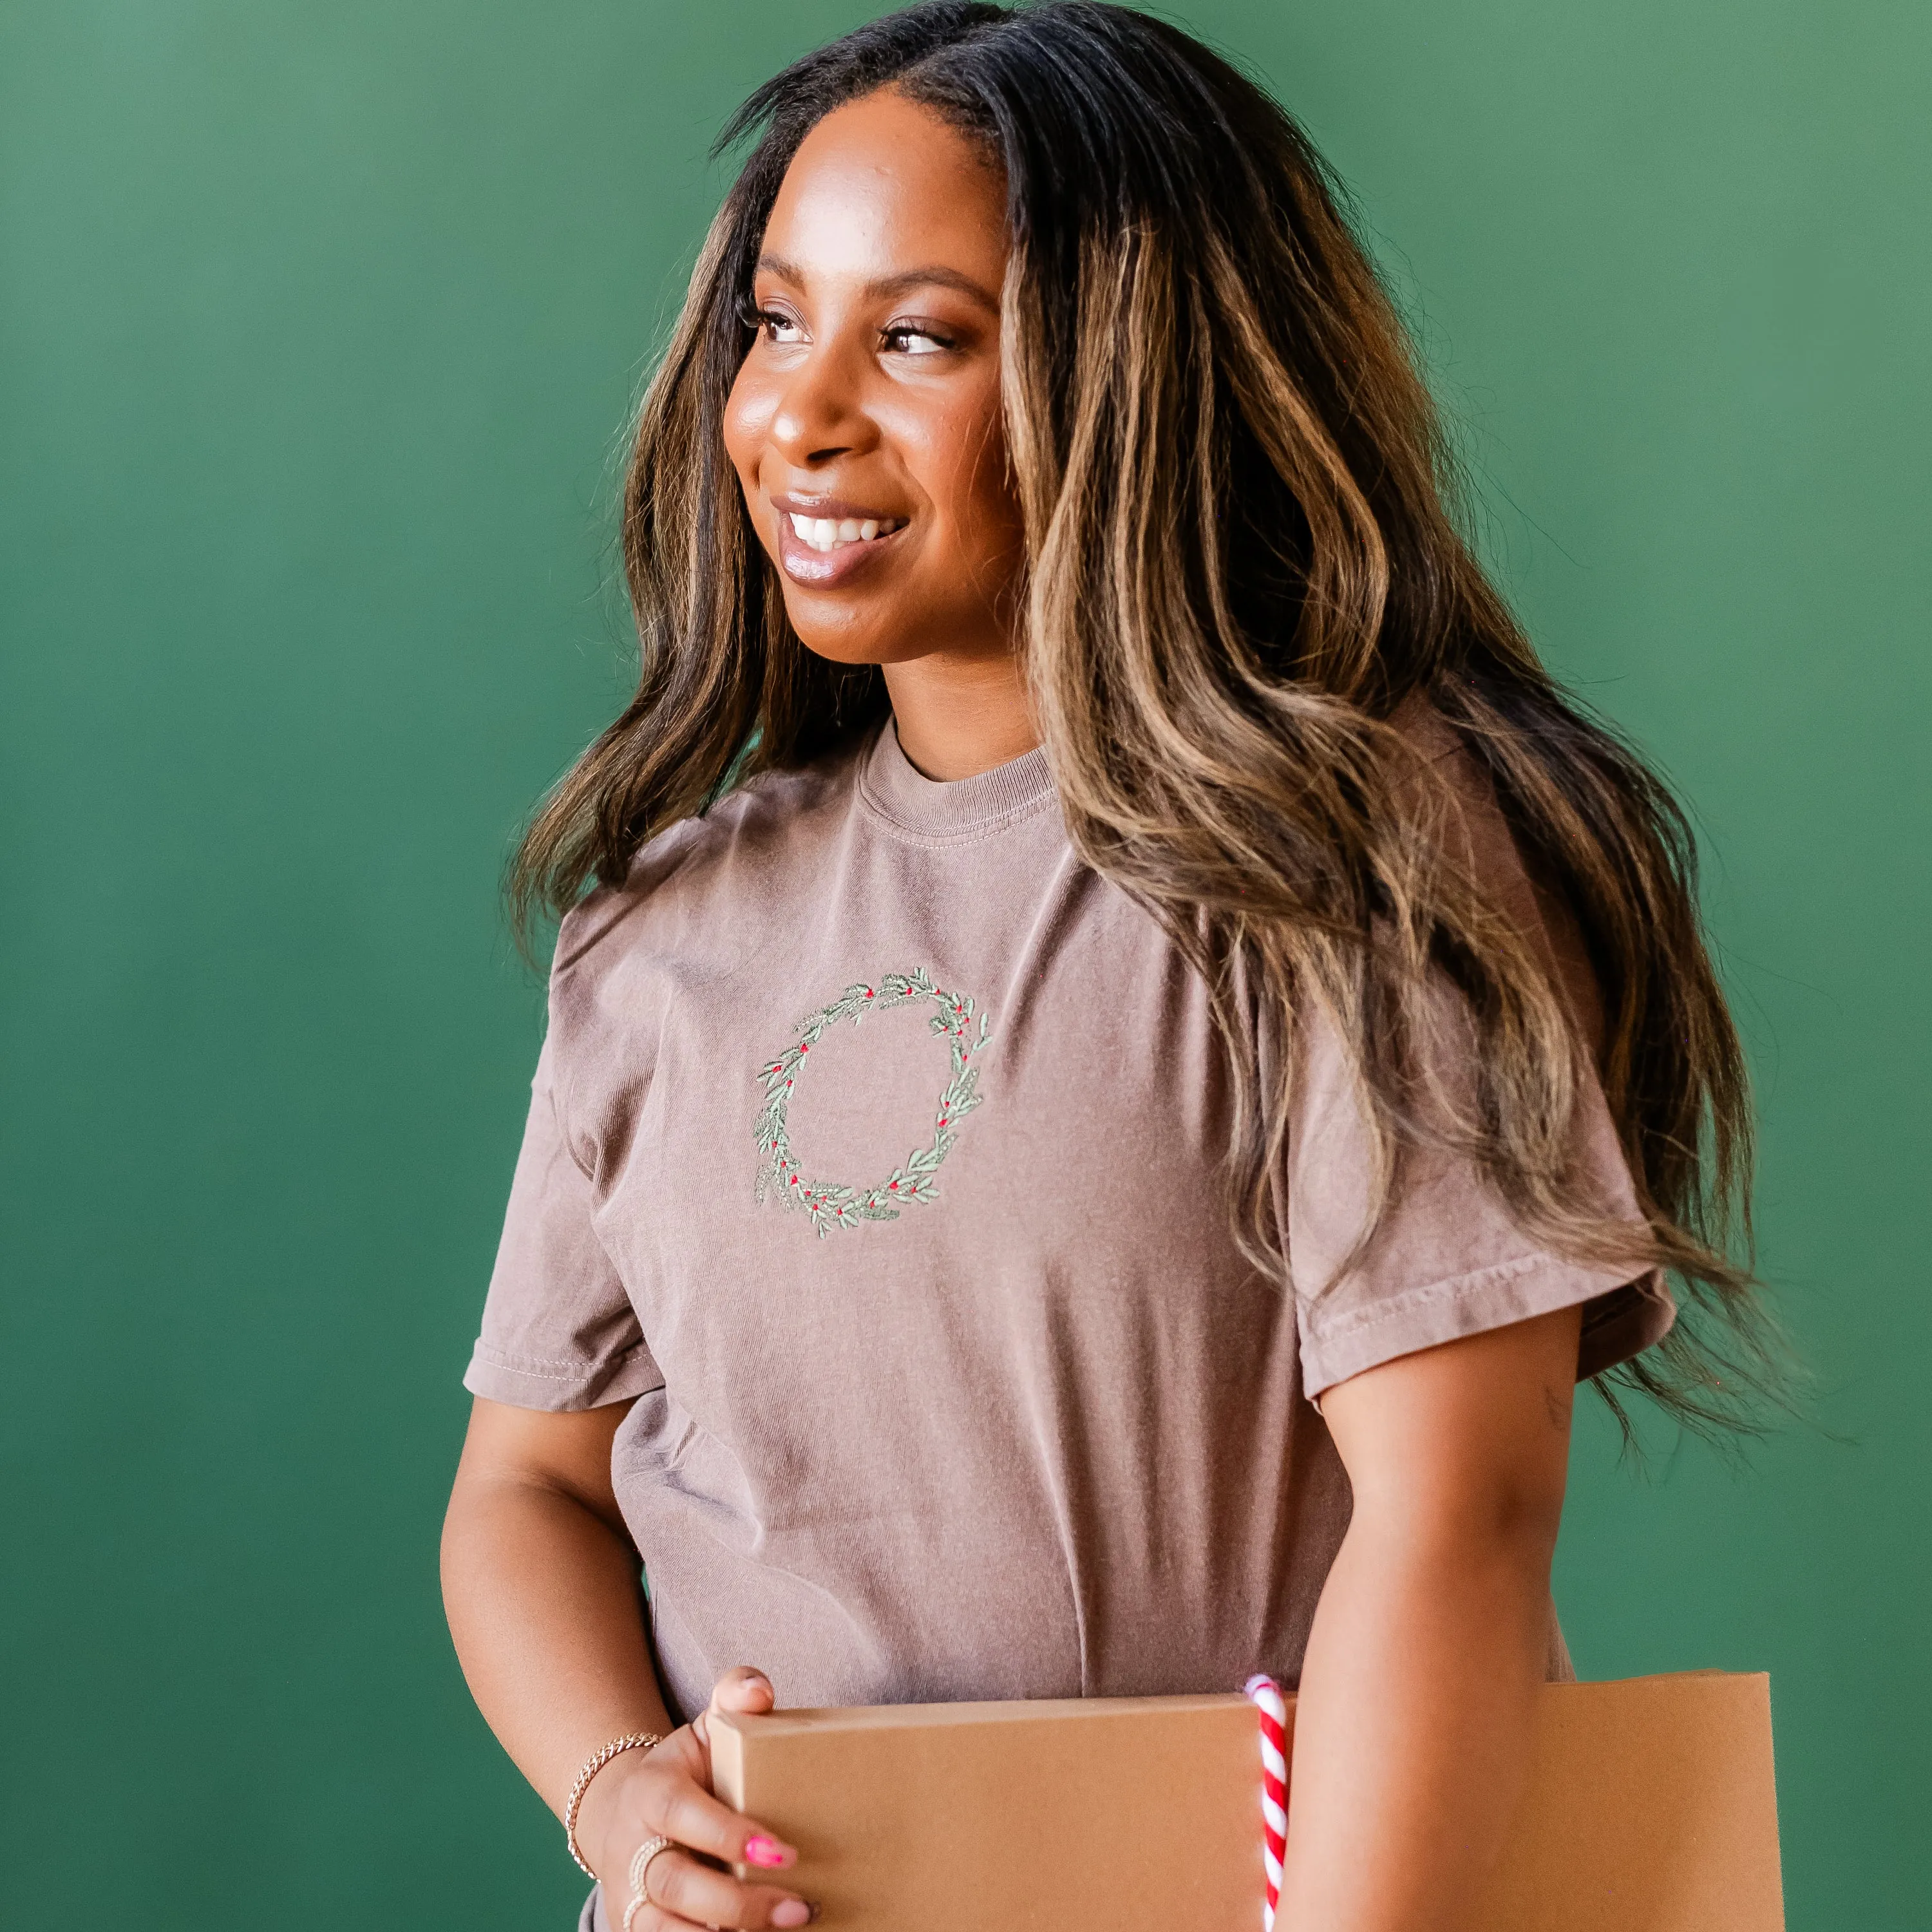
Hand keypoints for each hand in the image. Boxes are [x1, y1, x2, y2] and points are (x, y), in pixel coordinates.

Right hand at [576, 1666, 812, 1929]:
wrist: (627, 1810)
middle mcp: (632, 1848)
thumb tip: (759, 1691)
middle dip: (737, 1904)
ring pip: (663, 1930)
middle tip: (799, 1908)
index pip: (682, 1815)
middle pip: (675, 1885)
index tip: (784, 1852)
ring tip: (787, 1929)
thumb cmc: (687, 1769)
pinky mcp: (633, 1927)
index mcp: (651, 1792)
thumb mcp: (707, 1727)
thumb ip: (734, 1697)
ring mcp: (628, 1895)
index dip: (729, 1837)